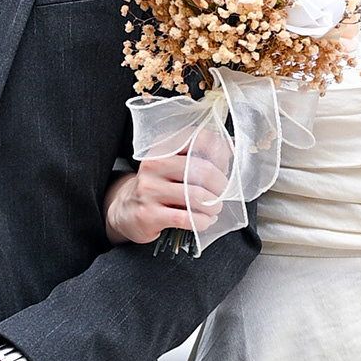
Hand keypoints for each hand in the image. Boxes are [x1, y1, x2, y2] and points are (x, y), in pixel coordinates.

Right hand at [104, 138, 231, 244]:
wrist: (126, 211)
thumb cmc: (159, 187)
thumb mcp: (175, 165)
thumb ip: (202, 155)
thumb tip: (233, 144)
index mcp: (162, 147)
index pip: (199, 139)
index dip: (220, 153)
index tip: (224, 166)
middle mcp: (154, 165)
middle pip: (202, 170)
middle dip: (221, 185)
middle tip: (223, 194)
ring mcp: (149, 189)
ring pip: (196, 196)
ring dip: (213, 206)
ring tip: (214, 209)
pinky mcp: (149, 214)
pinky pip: (186, 218)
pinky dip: (203, 221)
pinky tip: (204, 221)